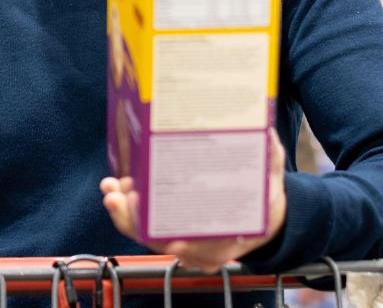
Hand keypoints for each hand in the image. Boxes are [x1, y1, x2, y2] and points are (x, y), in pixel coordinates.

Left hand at [100, 129, 286, 272]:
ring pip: (147, 233)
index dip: (187, 246)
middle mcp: (200, 245)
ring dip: (125, 213)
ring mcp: (182, 238)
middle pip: (162, 241)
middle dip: (135, 222)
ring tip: (112, 188)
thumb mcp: (271, 180)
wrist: (259, 216)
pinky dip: (128, 208)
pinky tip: (117, 188)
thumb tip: (266, 133)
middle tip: (118, 198)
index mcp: (228, 238)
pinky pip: (144, 224)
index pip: (203, 249)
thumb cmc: (263, 201)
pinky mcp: (169, 227)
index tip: (173, 240)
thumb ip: (269, 157)